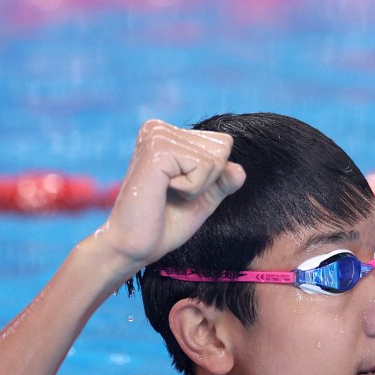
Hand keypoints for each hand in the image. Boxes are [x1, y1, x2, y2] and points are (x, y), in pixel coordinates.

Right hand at [95, 119, 245, 273]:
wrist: (134, 246)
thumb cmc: (164, 224)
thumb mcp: (202, 200)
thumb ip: (223, 182)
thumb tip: (239, 169)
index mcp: (167, 134)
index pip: (222, 144)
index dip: (211, 177)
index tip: (180, 190)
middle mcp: (159, 128)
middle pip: (222, 147)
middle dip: (206, 180)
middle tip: (173, 194)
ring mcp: (156, 136)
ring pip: (215, 158)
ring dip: (198, 186)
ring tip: (167, 194)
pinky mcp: (157, 149)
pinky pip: (204, 167)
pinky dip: (192, 189)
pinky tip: (163, 192)